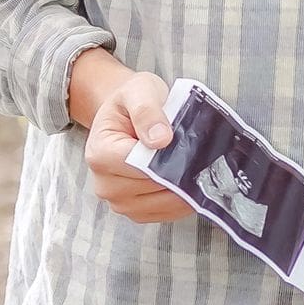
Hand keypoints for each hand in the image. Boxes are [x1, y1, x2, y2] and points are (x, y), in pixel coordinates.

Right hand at [73, 54, 185, 223]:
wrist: (128, 114)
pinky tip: (193, 183)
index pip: (139, 165)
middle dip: (180, 173)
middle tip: (203, 157)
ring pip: (161, 204)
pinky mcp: (135, 211)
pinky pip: (165, 214)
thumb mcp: (139, 90)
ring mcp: (118, 202)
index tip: (191, 147)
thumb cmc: (132, 101)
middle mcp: (104, 183)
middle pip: (152, 187)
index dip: (168, 158)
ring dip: (184, 190)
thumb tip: (160, 140)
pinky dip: (182, 201)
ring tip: (199, 168)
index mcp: (100, 153)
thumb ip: (147, 111)